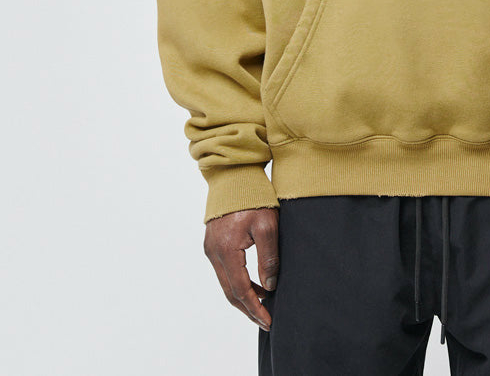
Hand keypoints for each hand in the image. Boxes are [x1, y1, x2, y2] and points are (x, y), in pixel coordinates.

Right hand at [203, 207, 279, 330]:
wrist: (234, 176)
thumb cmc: (253, 197)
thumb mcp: (267, 225)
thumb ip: (268, 257)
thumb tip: (270, 286)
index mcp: (226, 250)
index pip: (240, 289)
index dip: (254, 308)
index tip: (268, 321)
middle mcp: (214, 252)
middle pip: (229, 292)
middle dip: (247, 309)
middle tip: (265, 321)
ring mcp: (211, 248)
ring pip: (226, 283)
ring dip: (243, 297)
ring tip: (262, 306)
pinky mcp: (213, 243)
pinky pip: (224, 271)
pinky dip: (237, 283)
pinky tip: (253, 285)